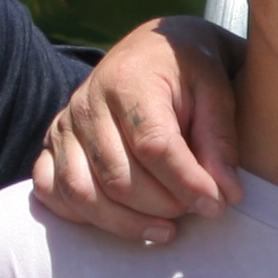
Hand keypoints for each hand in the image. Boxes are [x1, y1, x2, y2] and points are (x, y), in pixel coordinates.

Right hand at [36, 17, 240, 245]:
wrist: (152, 48)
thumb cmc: (188, 71)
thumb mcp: (216, 91)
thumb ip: (220, 140)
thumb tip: (226, 195)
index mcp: (129, 81)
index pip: (154, 145)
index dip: (186, 183)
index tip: (216, 205)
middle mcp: (87, 103)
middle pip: (118, 177)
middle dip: (162, 205)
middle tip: (195, 211)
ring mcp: (64, 125)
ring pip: (83, 193)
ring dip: (127, 223)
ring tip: (166, 229)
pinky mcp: (52, 145)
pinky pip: (51, 190)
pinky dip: (81, 216)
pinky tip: (121, 220)